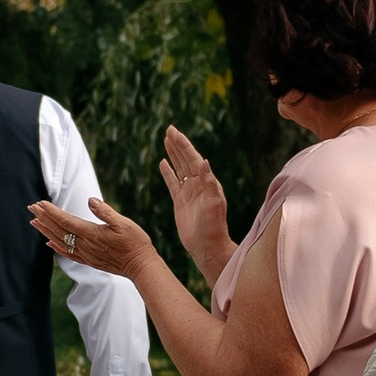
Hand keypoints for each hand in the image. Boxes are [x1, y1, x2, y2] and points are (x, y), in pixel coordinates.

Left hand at [30, 194, 157, 284]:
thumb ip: (105, 212)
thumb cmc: (135, 243)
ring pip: (60, 241)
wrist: (141, 266)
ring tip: (34, 222)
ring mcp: (86, 254)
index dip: (51, 211)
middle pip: (59, 230)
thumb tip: (90, 200)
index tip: (39, 203)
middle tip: (31, 207)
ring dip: (46, 230)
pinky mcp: (89, 261)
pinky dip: (56, 247)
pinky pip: (68, 253)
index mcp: (91, 233)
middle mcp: (85, 245)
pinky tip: (49, 242)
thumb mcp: (124, 223)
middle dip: (43, 218)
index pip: (66, 220)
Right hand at [157, 129, 231, 280]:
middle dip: (177, 144)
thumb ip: (209, 183)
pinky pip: (172, 182)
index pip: (193, 158)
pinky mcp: (180, 201)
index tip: (174, 132)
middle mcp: (198, 184)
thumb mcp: (213, 204)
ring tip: (166, 140)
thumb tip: (204, 161)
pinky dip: (167, 172)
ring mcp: (188, 192)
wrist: (207, 246)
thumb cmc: (213, 226)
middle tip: (169, 130)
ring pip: (178, 168)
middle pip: (185, 159)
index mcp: (206, 182)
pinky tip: (162, 163)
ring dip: (172, 154)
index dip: (183, 145)